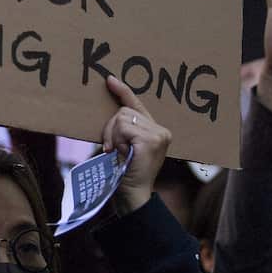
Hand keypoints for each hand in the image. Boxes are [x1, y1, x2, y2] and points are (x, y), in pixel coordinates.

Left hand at [102, 75, 171, 214]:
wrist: (132, 193)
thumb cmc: (125, 171)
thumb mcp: (124, 145)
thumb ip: (124, 129)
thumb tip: (112, 108)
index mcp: (156, 130)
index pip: (137, 105)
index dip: (123, 92)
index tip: (110, 79)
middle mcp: (161, 130)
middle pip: (124, 111)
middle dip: (110, 128)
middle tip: (110, 148)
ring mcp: (158, 134)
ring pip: (122, 117)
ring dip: (112, 134)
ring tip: (116, 152)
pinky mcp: (151, 139)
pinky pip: (123, 126)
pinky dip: (116, 139)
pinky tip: (121, 153)